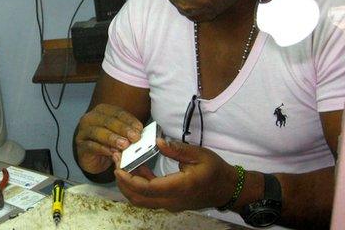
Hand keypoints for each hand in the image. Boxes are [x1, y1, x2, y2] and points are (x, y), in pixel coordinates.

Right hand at [75, 103, 142, 174]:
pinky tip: (112, 153)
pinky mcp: (80, 145)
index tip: (139, 129)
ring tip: (124, 145)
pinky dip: (103, 149)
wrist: (94, 158)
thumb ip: (129, 133)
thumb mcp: (120, 135)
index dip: (129, 120)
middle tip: (134, 137)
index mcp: (102, 111)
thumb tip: (140, 135)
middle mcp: (91, 118)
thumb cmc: (108, 143)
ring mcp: (83, 131)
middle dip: (123, 129)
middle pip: (108, 121)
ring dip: (112, 138)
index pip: (117, 112)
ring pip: (97, 132)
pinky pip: (91, 146)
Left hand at [113, 138, 236, 211]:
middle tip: (116, 164)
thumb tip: (158, 141)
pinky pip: (150, 198)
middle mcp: (172, 200)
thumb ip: (177, 149)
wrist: (227, 189)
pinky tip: (137, 169)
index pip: (148, 189)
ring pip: (142, 201)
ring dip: (129, 187)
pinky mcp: (170, 202)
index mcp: (179, 187)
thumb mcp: (199, 155)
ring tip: (122, 167)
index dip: (130, 180)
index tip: (118, 168)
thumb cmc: (215, 170)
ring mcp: (171, 204)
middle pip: (140, 199)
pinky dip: (139, 187)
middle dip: (123, 183)